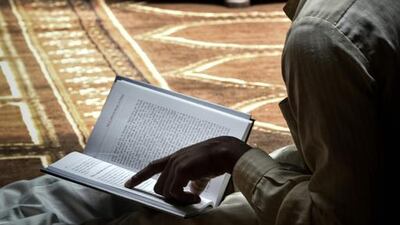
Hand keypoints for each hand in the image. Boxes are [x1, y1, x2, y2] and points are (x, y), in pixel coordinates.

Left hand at [125, 136, 250, 204]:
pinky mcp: (181, 170)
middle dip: (169, 197)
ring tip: (194, 199)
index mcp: (175, 159)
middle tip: (186, 201)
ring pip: (165, 191)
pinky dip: (184, 199)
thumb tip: (192, 194)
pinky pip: (175, 192)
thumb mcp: (200, 172)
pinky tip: (195, 199)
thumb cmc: (215, 159)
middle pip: (158, 187)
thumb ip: (192, 182)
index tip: (128, 184)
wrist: (225, 151)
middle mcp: (172, 160)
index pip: (152, 167)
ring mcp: (175, 164)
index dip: (140, 176)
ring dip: (179, 200)